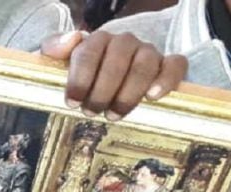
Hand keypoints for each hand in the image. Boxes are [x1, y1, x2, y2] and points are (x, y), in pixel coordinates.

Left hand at [41, 30, 186, 119]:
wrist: (108, 83)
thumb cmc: (84, 78)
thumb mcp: (61, 64)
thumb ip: (55, 48)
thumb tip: (73, 38)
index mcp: (98, 41)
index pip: (89, 52)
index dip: (80, 78)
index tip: (72, 102)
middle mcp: (124, 43)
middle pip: (117, 60)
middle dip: (102, 90)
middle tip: (92, 111)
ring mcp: (148, 53)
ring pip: (144, 65)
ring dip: (128, 93)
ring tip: (114, 114)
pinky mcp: (168, 66)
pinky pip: (176, 65)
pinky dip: (166, 79)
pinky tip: (152, 97)